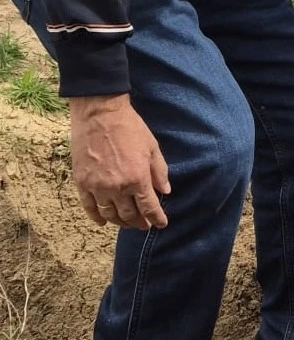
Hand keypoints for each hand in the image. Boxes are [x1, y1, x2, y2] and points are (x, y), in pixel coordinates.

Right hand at [69, 95, 170, 229]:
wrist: (100, 114)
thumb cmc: (130, 128)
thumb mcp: (152, 147)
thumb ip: (159, 172)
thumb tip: (165, 191)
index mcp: (138, 178)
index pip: (149, 207)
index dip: (156, 218)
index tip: (161, 224)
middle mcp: (118, 187)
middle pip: (129, 214)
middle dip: (139, 222)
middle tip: (144, 225)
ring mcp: (98, 186)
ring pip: (110, 214)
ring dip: (120, 222)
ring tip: (127, 223)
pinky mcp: (82, 182)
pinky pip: (89, 207)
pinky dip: (97, 217)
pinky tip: (103, 221)